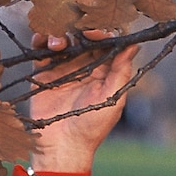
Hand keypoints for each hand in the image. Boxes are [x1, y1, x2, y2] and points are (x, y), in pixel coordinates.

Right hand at [29, 30, 139, 171]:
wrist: (62, 145)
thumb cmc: (93, 126)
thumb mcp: (112, 98)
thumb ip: (121, 71)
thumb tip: (135, 44)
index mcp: (106, 71)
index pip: (106, 43)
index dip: (102, 33)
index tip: (95, 32)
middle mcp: (86, 66)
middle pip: (83, 37)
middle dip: (78, 30)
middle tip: (74, 33)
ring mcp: (65, 68)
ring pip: (63, 40)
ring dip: (60, 35)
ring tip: (57, 44)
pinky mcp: (44, 73)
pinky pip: (42, 51)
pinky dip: (41, 41)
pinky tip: (41, 41)